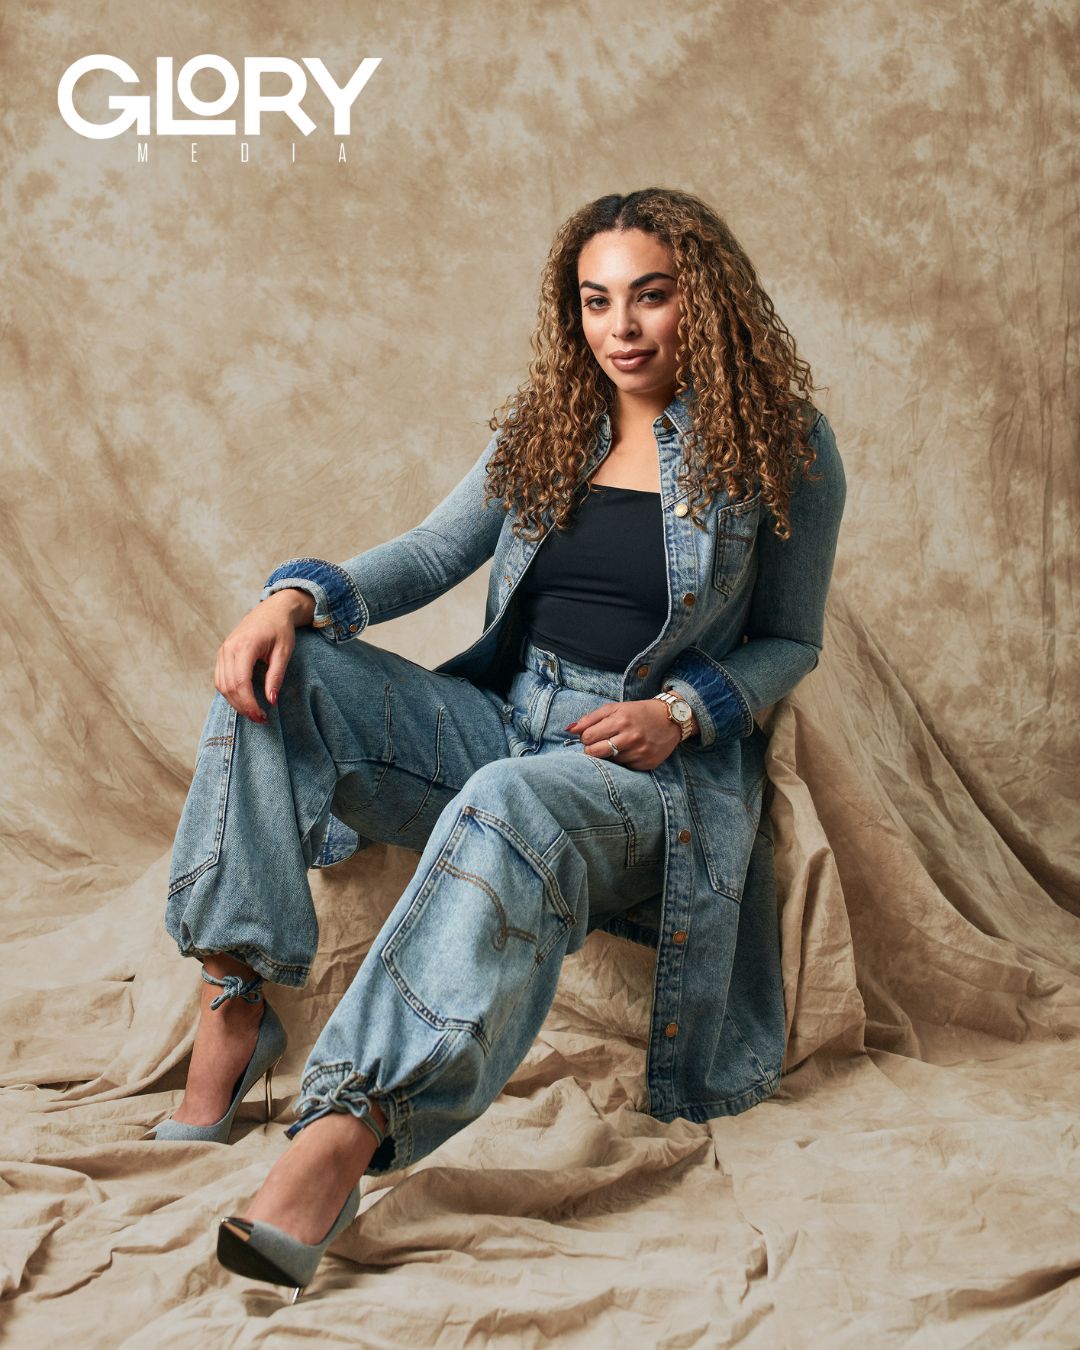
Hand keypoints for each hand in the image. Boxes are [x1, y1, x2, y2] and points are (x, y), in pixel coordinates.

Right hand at [214, 589, 315, 723]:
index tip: (262, 716)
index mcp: (245, 645)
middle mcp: (228, 648)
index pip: (240, 681)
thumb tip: (271, 701)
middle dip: (243, 707)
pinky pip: (220, 679)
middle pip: (228, 686)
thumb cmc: (281, 629)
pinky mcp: (222, 654)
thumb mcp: (284, 652)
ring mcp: (223, 650)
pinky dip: (230, 693)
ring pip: (221, 685)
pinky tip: (244, 700)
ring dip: (235, 702)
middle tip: (260, 719)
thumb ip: (276, 676)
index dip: (249, 703)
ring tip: (253, 712)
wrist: (272, 610)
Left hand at [566, 699, 691, 771]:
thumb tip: (569, 730)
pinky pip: (623, 768)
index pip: (588, 737)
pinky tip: (629, 751)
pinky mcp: (646, 764)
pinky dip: (622, 761)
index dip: (585, 737)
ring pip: (609, 762)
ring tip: (617, 745)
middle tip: (598, 744)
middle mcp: (630, 737)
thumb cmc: (638, 712)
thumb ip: (590, 718)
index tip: (590, 735)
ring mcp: (639, 752)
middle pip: (595, 752)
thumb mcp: (615, 708)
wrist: (670, 719)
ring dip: (608, 755)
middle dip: (591, 749)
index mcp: (621, 720)